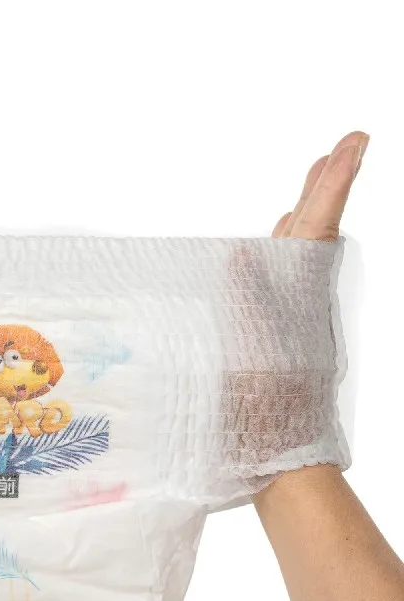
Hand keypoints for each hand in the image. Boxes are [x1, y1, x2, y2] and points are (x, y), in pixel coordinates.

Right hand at [220, 131, 367, 486]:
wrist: (282, 460)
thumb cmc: (269, 412)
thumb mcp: (258, 353)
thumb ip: (252, 302)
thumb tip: (247, 251)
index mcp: (302, 300)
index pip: (319, 230)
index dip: (334, 184)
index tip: (354, 140)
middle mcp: (303, 303)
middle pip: (316, 236)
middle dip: (325, 190)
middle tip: (337, 150)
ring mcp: (294, 321)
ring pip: (300, 259)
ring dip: (306, 220)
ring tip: (302, 192)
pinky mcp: (280, 339)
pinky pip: (284, 285)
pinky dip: (282, 258)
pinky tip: (268, 257)